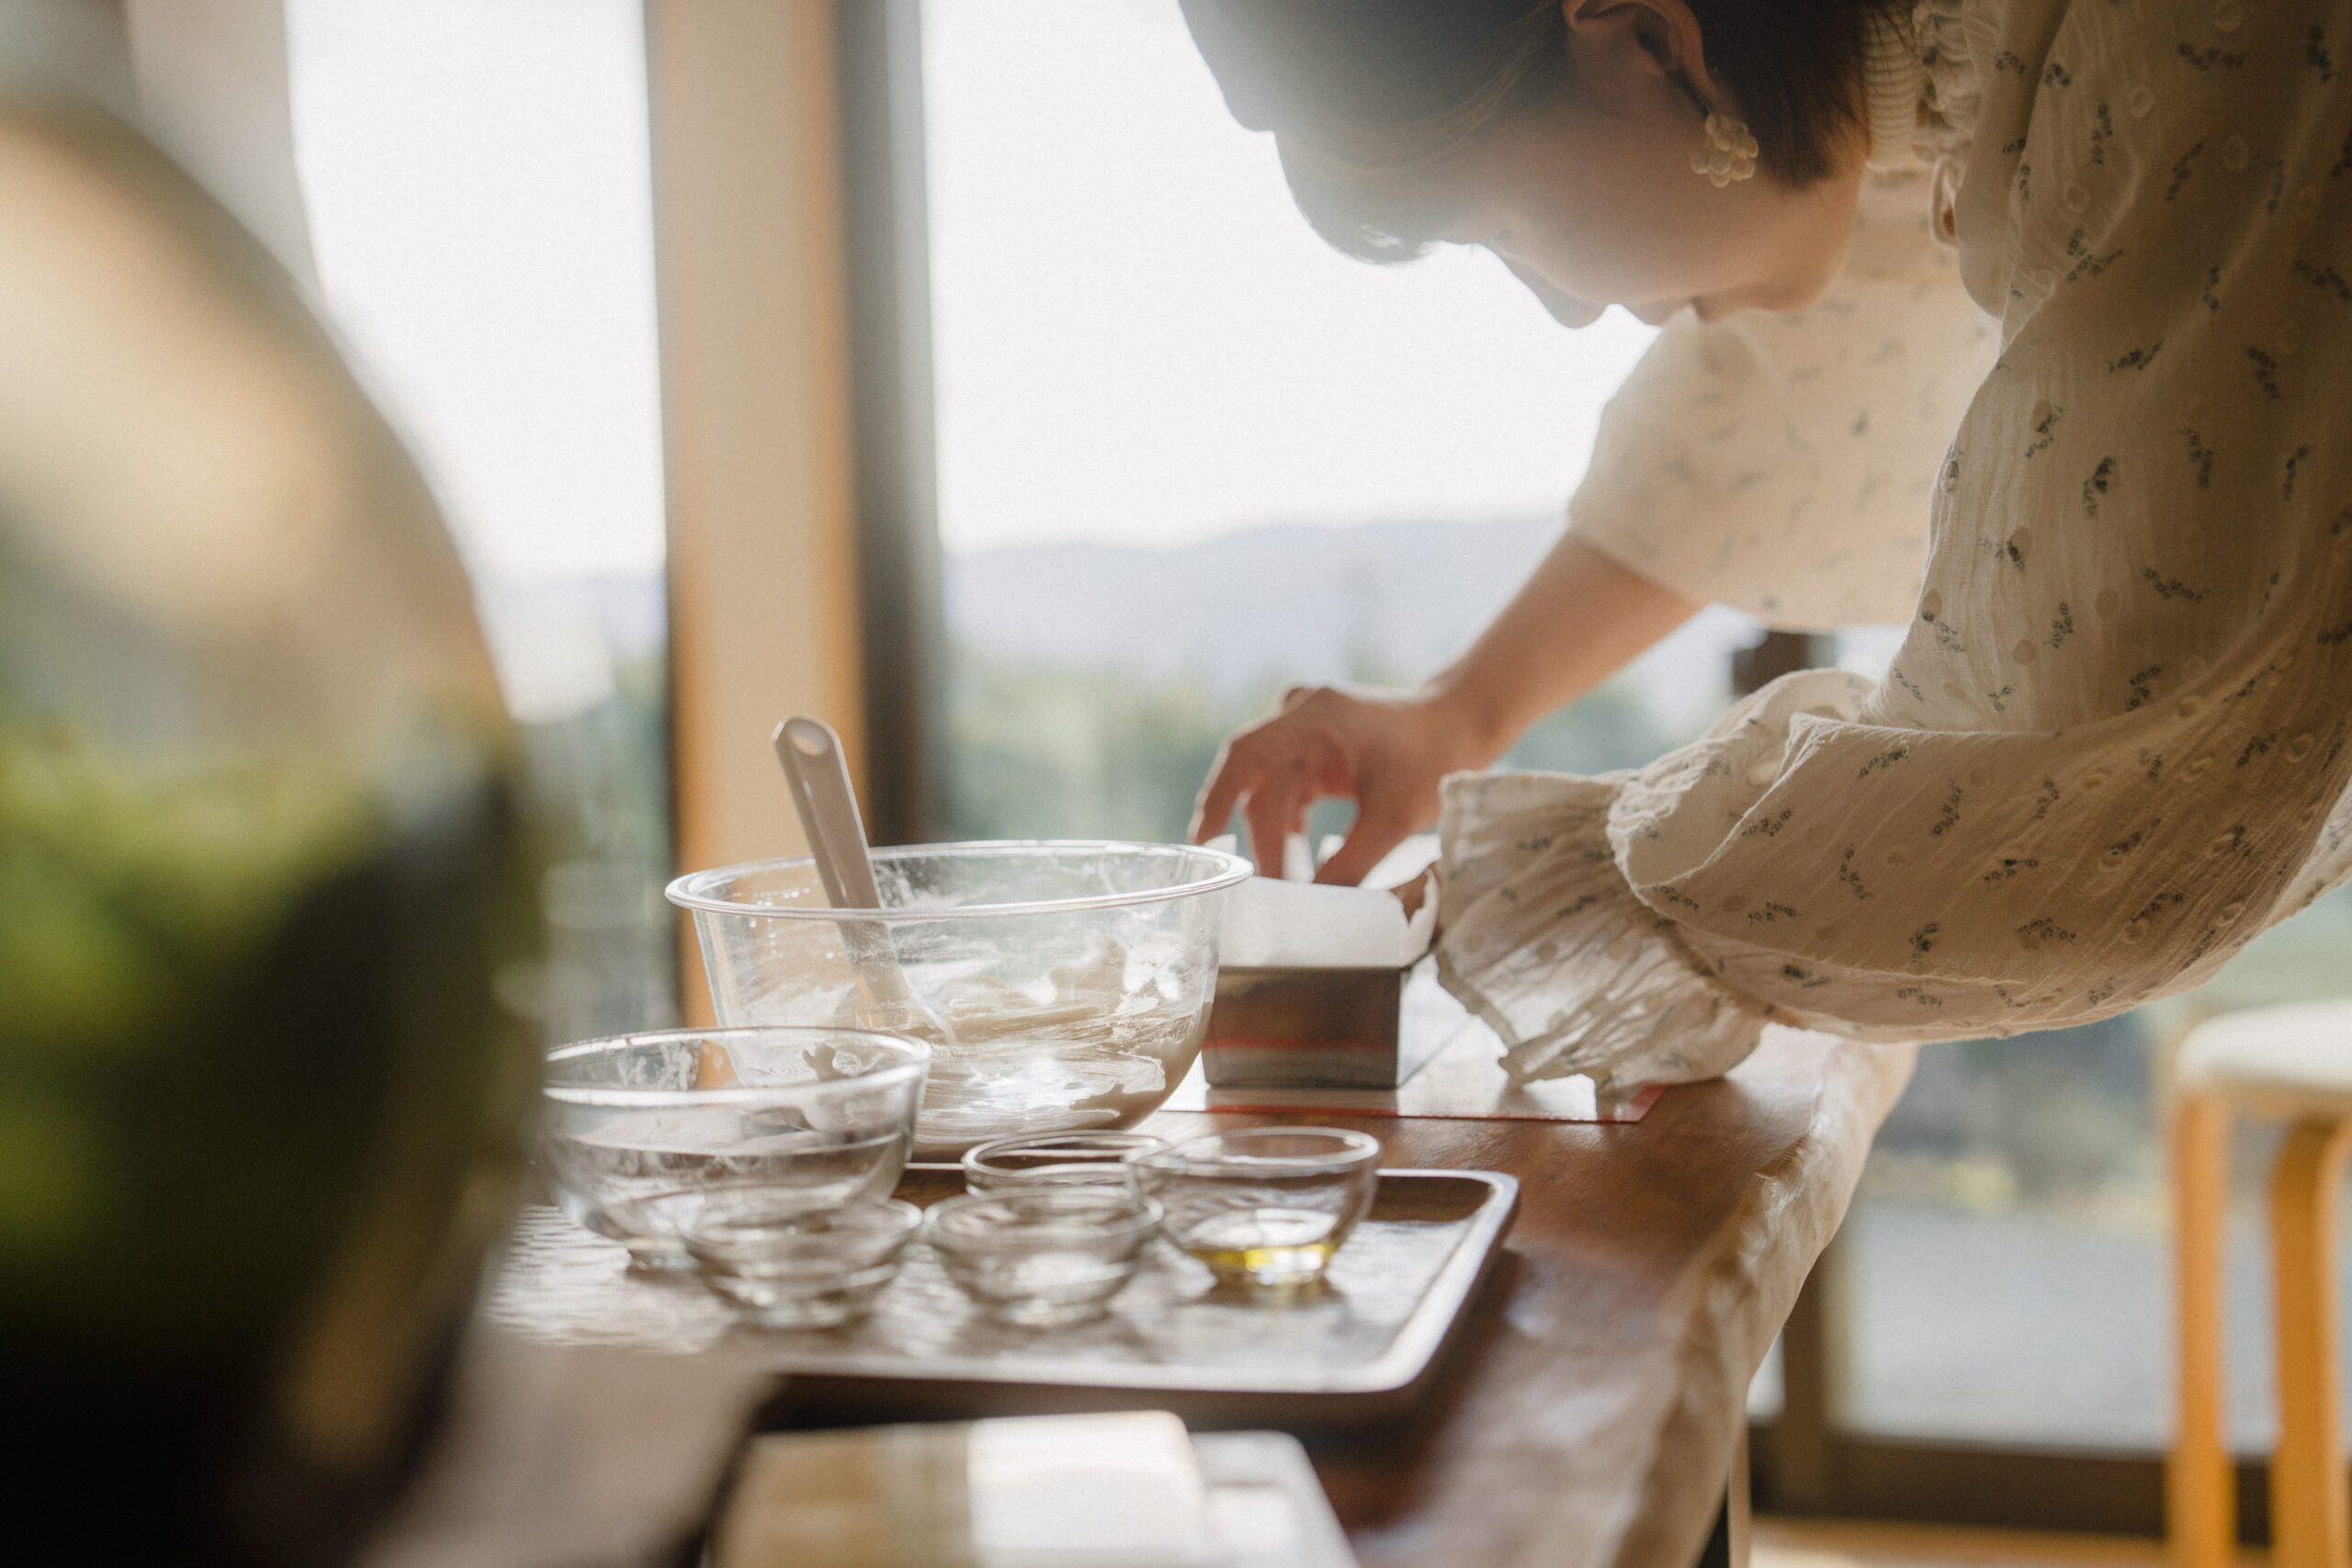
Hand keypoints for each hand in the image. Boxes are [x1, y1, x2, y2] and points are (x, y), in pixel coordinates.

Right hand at [1188, 684, 1496, 884]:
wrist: (1461, 724)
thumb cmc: (1433, 759)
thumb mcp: (1396, 817)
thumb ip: (1351, 861)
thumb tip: (1311, 903)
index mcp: (1314, 716)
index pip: (1246, 756)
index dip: (1218, 799)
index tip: (1206, 846)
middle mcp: (1299, 715)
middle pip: (1260, 784)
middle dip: (1263, 841)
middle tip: (1268, 892)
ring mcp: (1303, 730)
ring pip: (1269, 791)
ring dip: (1274, 837)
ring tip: (1281, 883)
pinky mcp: (1312, 749)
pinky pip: (1285, 790)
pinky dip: (1287, 825)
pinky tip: (1295, 859)